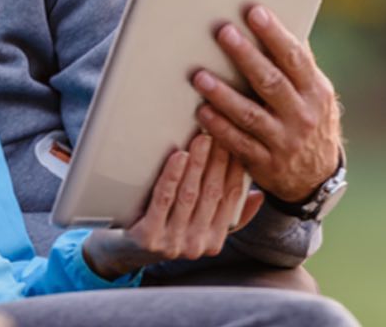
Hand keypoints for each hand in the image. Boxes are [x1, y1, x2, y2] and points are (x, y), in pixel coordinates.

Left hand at [81, 134, 263, 279]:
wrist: (127, 251)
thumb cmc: (168, 229)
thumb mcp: (201, 226)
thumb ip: (231, 215)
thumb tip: (258, 195)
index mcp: (214, 241)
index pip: (231, 199)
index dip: (235, 169)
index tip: (236, 144)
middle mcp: (197, 245)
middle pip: (211, 193)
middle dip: (217, 160)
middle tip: (219, 133)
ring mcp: (173, 242)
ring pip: (189, 195)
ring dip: (198, 164)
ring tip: (202, 139)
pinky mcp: (149, 237)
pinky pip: (163, 200)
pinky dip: (172, 177)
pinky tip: (179, 157)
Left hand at [193, 5, 342, 203]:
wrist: (317, 178)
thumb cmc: (310, 120)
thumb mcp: (315, 94)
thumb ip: (298, 64)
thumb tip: (283, 22)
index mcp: (316, 92)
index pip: (295, 58)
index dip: (275, 34)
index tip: (255, 12)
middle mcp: (302, 116)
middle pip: (271, 82)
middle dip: (246, 56)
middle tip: (223, 32)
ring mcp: (283, 141)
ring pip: (250, 115)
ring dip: (223, 94)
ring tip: (199, 76)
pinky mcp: (265, 163)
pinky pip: (238, 143)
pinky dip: (218, 126)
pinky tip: (201, 110)